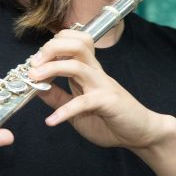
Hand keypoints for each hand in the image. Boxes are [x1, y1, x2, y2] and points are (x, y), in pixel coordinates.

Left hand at [28, 28, 173, 150]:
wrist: (142, 134)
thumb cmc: (112, 120)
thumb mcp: (77, 109)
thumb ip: (58, 98)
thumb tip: (37, 88)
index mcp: (89, 71)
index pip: (72, 42)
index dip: (52, 46)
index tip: (34, 62)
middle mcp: (96, 73)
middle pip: (76, 44)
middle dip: (51, 48)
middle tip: (33, 64)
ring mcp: (103, 86)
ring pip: (77, 66)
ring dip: (52, 69)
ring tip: (35, 79)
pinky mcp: (108, 102)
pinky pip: (84, 102)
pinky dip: (65, 112)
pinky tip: (52, 121)